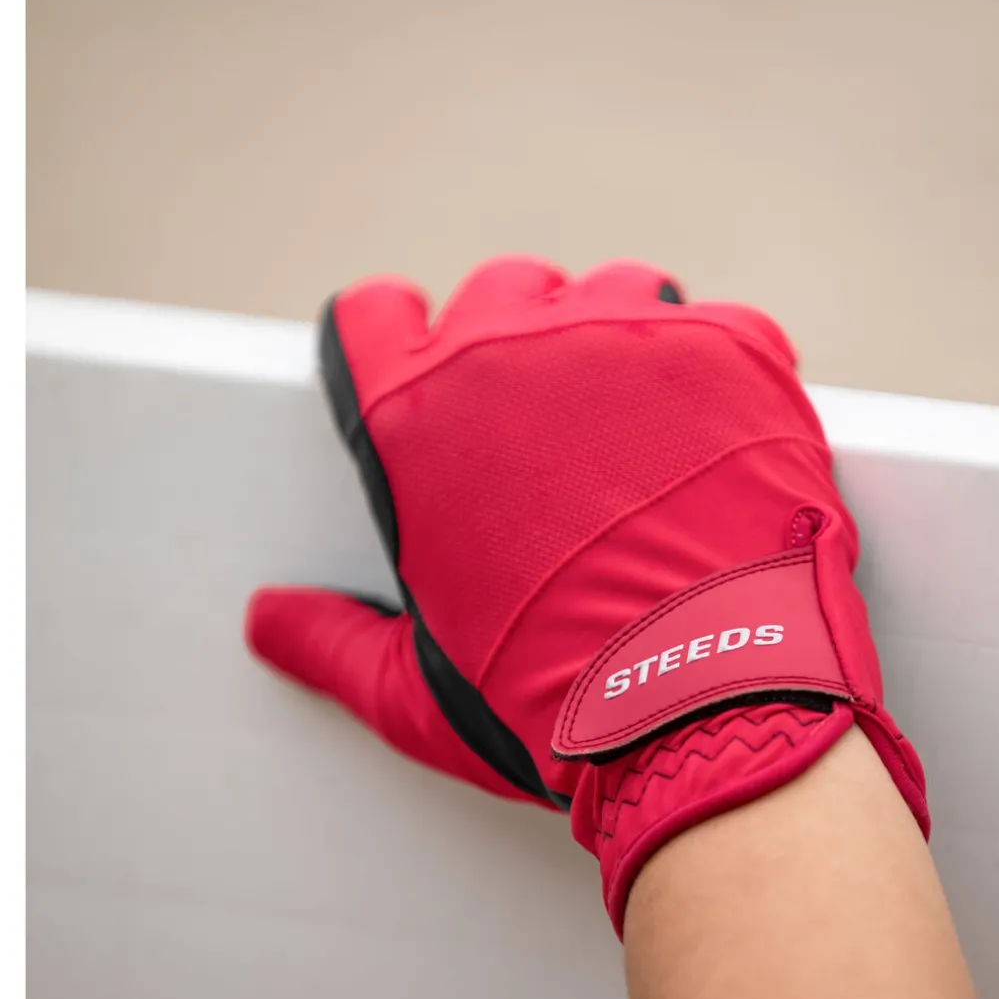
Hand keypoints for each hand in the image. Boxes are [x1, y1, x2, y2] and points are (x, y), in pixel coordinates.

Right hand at [246, 256, 926, 929]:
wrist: (717, 708)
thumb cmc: (558, 707)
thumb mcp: (412, 694)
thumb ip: (331, 642)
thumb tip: (270, 620)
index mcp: (416, 418)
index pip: (371, 316)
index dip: (396, 345)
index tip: (428, 380)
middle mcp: (510, 351)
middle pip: (496, 293)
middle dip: (515, 349)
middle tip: (551, 433)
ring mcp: (624, 337)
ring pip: (607, 291)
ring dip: (615, 343)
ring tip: (643, 430)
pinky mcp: (727, 349)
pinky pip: (715, 324)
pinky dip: (717, 371)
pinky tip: (722, 442)